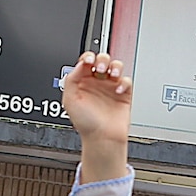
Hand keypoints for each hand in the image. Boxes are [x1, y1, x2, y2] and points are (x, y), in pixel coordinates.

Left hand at [63, 52, 131, 182]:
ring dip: (115, 66)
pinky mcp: (123, 94)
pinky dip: (123, 82)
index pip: (86, 61)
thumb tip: (80, 65)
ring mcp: (110, 87)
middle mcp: (96, 83)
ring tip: (112, 75)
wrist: (102, 138)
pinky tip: (118, 90)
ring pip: (115, 66)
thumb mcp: (69, 100)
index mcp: (82, 82)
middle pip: (102, 60)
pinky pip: (126, 80)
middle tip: (100, 68)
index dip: (88, 57)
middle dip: (102, 60)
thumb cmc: (86, 124)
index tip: (89, 61)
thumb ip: (71, 79)